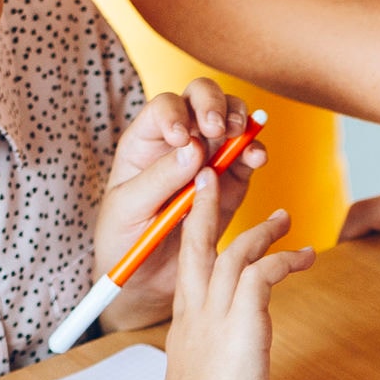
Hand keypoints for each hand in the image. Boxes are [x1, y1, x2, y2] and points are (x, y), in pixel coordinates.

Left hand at [95, 81, 261, 332]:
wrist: (144, 281)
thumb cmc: (123, 240)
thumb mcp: (128, 209)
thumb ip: (158, 179)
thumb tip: (193, 149)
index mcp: (145, 142)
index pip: (164, 108)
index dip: (177, 114)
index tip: (182, 137)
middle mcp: (178, 142)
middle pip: (200, 98)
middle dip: (213, 105)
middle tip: (217, 129)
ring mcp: (208, 160)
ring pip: (229, 120)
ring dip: (239, 121)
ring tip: (240, 138)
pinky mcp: (230, 185)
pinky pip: (247, 159)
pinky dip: (256, 153)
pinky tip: (256, 159)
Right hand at [157, 180, 309, 379]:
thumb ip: (208, 367)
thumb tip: (221, 370)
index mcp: (183, 329)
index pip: (187, 268)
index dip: (193, 236)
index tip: (202, 215)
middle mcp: (195, 315)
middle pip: (196, 243)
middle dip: (206, 206)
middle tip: (216, 177)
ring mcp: (215, 317)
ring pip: (235, 251)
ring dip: (261, 230)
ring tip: (284, 218)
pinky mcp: (243, 325)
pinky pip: (264, 273)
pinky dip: (285, 259)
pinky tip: (304, 257)